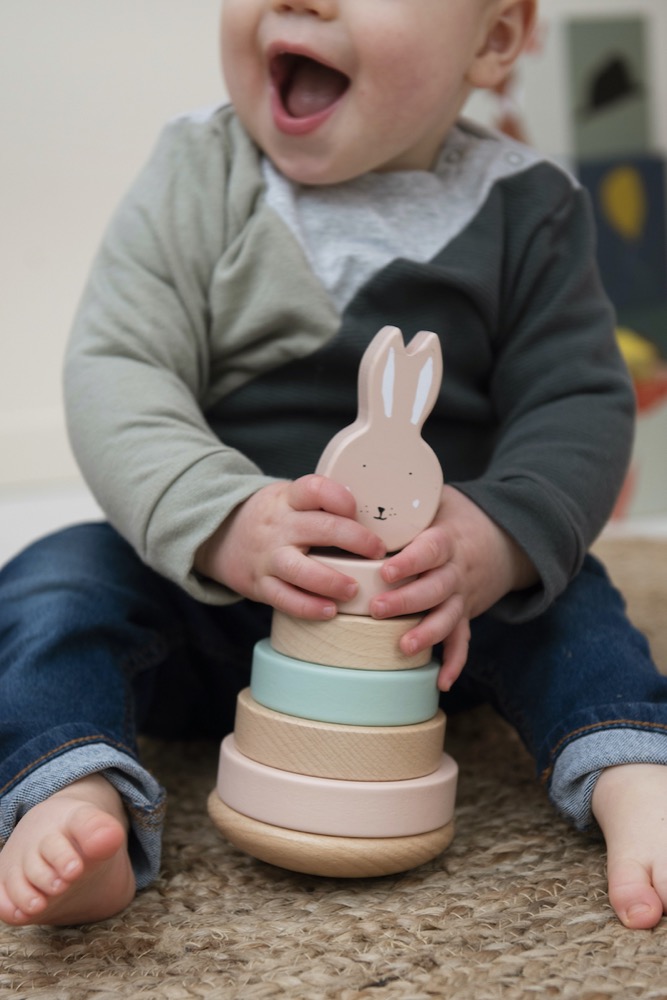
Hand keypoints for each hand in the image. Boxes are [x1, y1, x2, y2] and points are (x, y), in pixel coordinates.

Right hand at [194, 475, 385, 619]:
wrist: (221, 537)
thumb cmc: (273, 518)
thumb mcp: (290, 499)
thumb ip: (321, 505)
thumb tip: (376, 515)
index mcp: (288, 499)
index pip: (315, 489)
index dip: (341, 498)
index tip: (359, 510)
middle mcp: (278, 526)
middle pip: (321, 528)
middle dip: (355, 540)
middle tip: (378, 552)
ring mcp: (268, 556)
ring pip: (300, 569)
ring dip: (332, 580)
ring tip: (354, 590)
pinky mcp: (260, 584)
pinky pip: (285, 598)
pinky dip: (308, 607)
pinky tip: (330, 611)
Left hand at [369, 485, 536, 690]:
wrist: (500, 538)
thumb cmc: (453, 516)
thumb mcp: (435, 499)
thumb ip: (402, 500)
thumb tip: (349, 489)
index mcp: (446, 540)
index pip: (430, 550)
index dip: (410, 562)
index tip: (386, 571)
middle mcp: (456, 570)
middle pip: (436, 588)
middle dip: (407, 601)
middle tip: (377, 608)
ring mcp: (462, 596)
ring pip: (448, 617)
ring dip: (427, 633)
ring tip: (403, 647)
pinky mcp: (465, 614)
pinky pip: (463, 641)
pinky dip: (454, 662)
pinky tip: (441, 681)